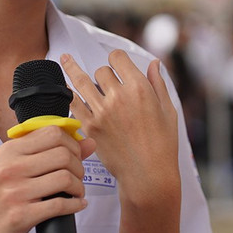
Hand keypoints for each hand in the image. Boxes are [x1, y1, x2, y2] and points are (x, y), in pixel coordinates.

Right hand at [0, 125, 87, 232]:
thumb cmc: (0, 198)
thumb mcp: (17, 168)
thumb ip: (51, 152)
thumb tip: (88, 142)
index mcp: (10, 151)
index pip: (53, 133)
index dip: (72, 144)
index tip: (75, 156)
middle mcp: (11, 168)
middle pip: (64, 154)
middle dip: (79, 167)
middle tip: (76, 178)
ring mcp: (15, 192)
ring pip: (65, 178)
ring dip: (78, 187)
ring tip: (75, 192)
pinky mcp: (21, 215)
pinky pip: (60, 205)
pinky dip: (75, 205)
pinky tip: (76, 205)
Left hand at [61, 50, 179, 200]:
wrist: (148, 174)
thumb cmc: (163, 144)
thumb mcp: (168, 110)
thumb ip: (158, 84)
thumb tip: (154, 63)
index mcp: (140, 88)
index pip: (118, 58)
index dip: (116, 58)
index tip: (115, 62)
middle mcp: (119, 97)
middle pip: (101, 71)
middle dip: (103, 73)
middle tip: (106, 82)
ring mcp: (102, 112)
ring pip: (82, 82)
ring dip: (73, 70)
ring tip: (64, 58)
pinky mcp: (90, 127)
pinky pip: (74, 104)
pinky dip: (68, 94)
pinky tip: (64, 87)